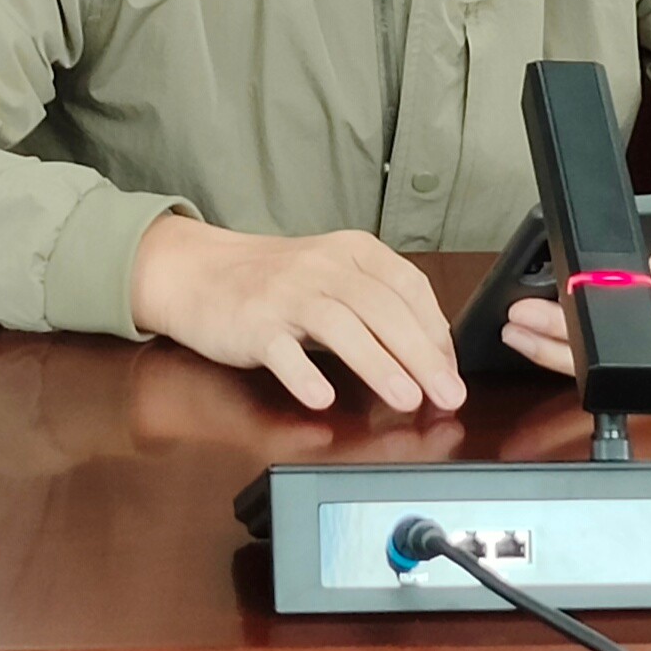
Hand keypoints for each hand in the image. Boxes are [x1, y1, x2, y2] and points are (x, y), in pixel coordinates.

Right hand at [128, 216, 463, 414]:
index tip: (451, 373)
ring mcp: (286, 294)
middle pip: (382, 309)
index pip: (409, 288)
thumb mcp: (334, 276)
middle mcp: (323, 267)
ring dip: (378, 364)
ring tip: (406, 399)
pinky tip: (322, 398)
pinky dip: (303, 374)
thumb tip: (431, 358)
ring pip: (341, 326)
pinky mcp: (252, 323)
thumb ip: (378, 306)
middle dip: (421, 356)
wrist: (199, 270)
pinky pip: (281, 349)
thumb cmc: (277, 281)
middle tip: (447, 395)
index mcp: (352, 251)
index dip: (436, 333)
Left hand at [502, 175, 650, 374]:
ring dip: (566, 352)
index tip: (552, 300)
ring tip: (520, 331)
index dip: (595, 305)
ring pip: (622, 363)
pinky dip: (586, 356)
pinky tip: (549, 343)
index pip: (648, 302)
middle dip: (564, 336)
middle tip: (517, 322)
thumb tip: (610, 265)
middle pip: (628, 345)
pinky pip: (627, 362)